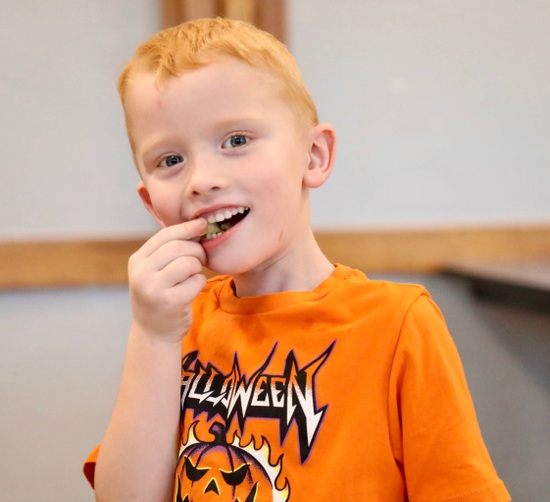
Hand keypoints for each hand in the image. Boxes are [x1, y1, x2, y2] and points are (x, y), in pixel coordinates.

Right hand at [128, 218, 207, 342]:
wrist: (153, 334)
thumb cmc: (160, 297)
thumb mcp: (154, 271)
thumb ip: (167, 250)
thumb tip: (195, 224)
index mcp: (137, 261)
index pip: (164, 235)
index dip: (186, 228)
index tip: (202, 224)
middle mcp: (141, 273)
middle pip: (179, 247)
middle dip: (197, 249)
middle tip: (201, 258)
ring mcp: (154, 288)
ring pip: (189, 262)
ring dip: (198, 267)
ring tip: (193, 276)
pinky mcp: (171, 302)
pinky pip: (197, 281)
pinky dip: (200, 283)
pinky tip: (192, 290)